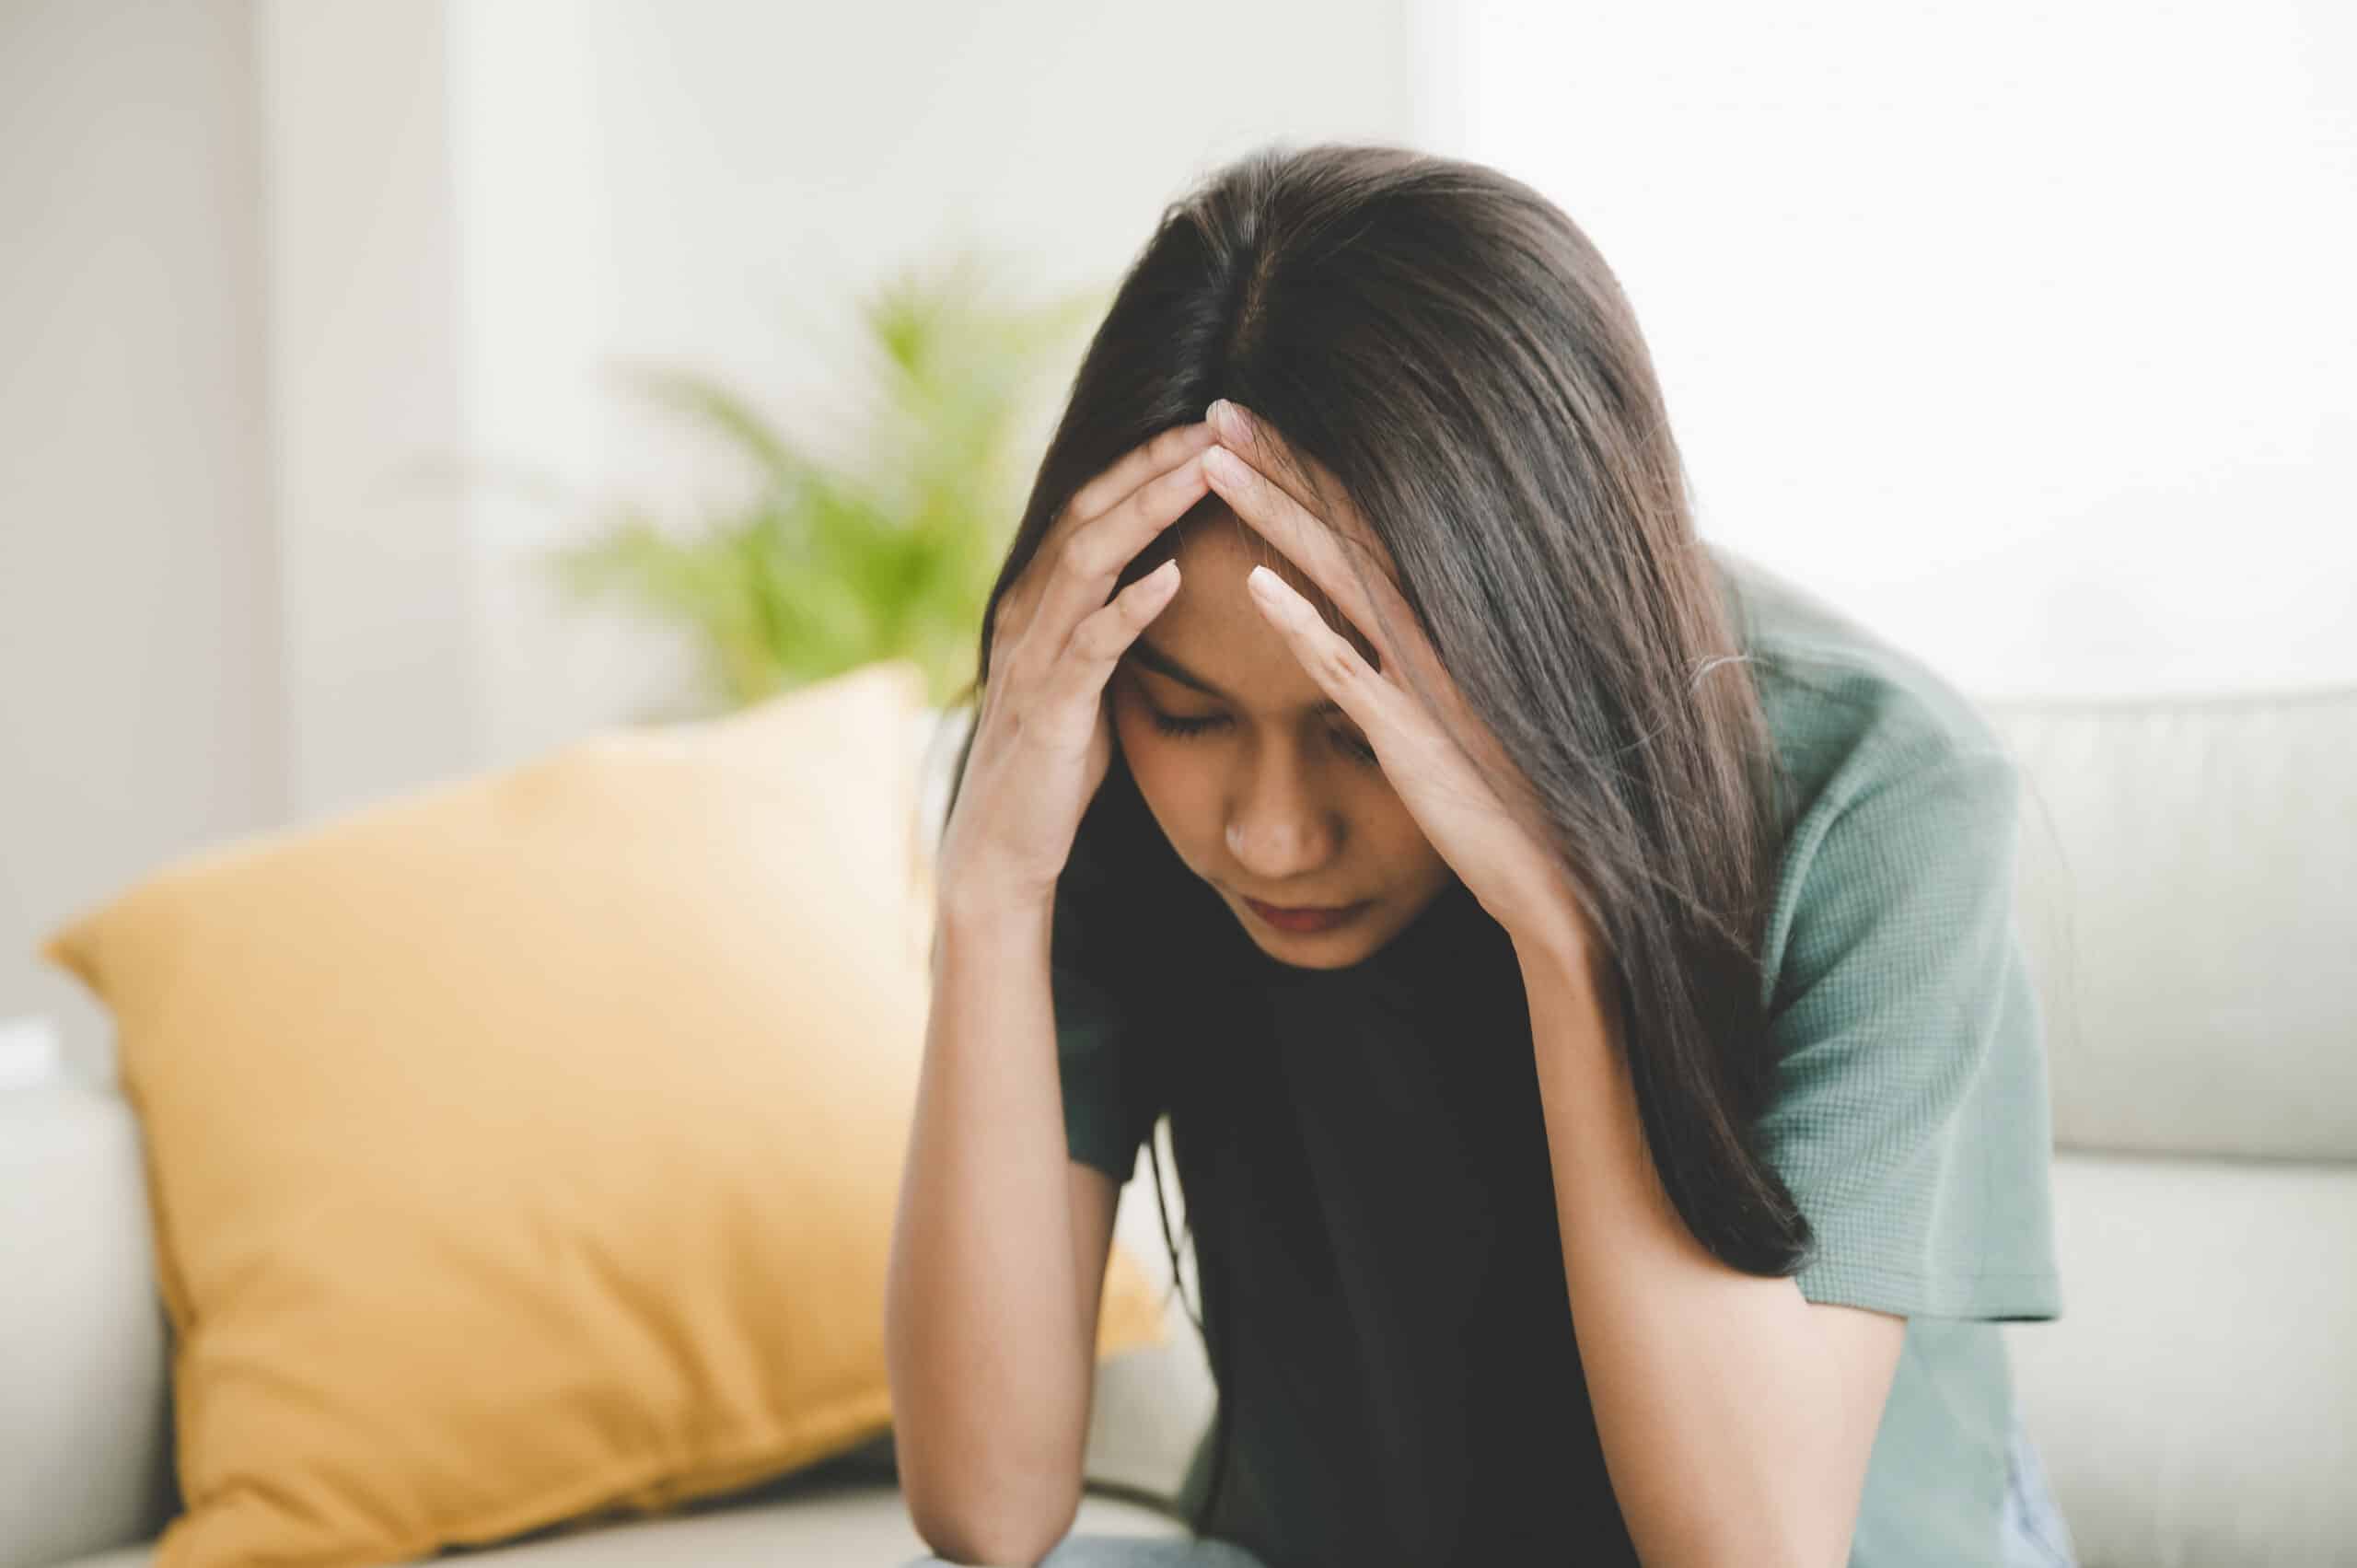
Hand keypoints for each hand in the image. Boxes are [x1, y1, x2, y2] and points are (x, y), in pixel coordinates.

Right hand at [935, 419, 1219, 922]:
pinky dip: (1128, 607)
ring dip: (1148, 512)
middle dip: (1154, 464)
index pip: (1096, 506)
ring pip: (1087, 562)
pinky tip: (1170, 578)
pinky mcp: (1048, 711)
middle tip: (1217, 423)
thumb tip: (1159, 576)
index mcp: (1040, 600)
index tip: (1212, 425)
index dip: (1149, 461)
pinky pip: (1089, 647)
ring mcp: (1034, 658)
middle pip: (1091, 514)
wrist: (1002, 849)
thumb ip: (1109, 623)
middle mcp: (1028, 613)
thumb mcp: (1085, 677)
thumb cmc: (1054, 765)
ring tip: (1204, 473)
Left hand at [1200, 399, 1593, 957]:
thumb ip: (1422, 660)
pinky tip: (1253, 583)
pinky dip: (1302, 622)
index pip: (1364, 521)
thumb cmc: (1514, 803)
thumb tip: (1382, 623)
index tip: (1253, 425)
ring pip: (1339, 575)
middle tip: (1215, 407)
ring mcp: (1427, 677)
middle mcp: (1441, 630)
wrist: (1563, 882)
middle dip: (1278, 463)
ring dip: (1273, 514)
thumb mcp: (1461, 712)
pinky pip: (1348, 668)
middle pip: (1344, 525)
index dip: (1305, 469)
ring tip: (1211, 464)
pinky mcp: (1414, 733)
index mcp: (1449, 617)